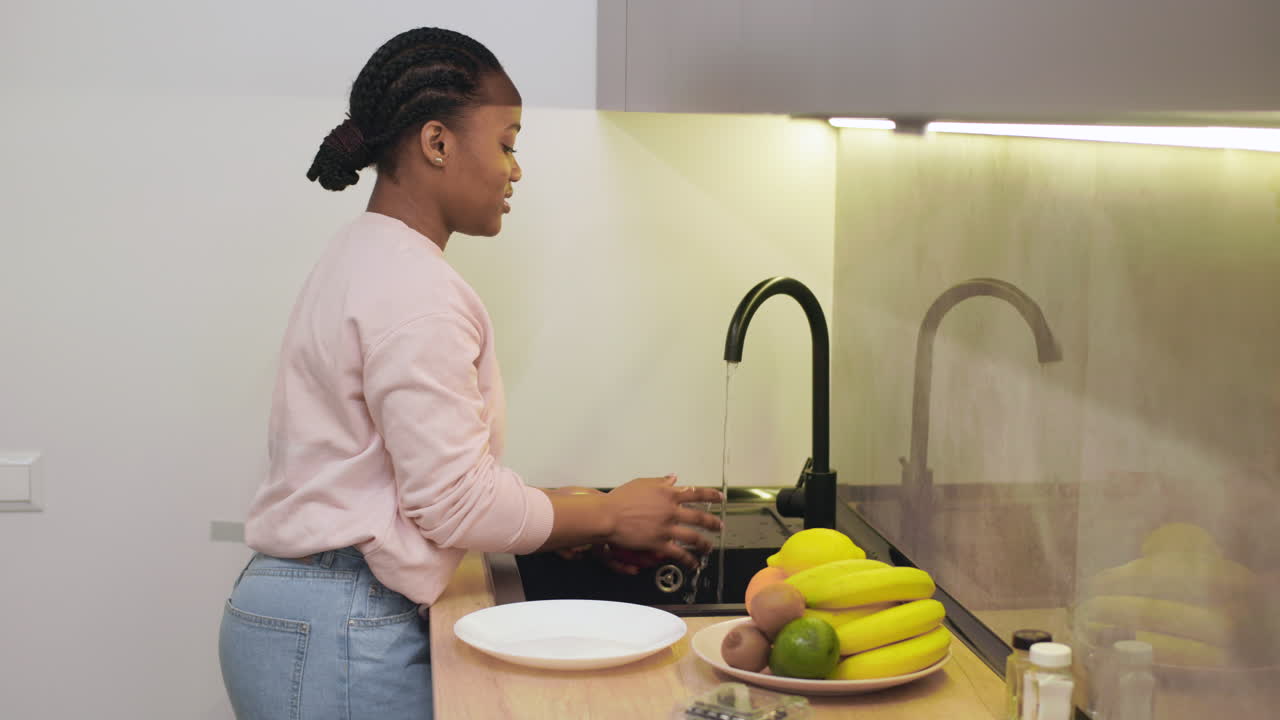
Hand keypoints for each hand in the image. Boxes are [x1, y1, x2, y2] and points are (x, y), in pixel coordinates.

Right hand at [601, 475, 722, 568]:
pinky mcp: (659, 543)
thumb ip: (660, 482)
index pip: (696, 492)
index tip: (719, 497)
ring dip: (705, 543)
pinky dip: (689, 560)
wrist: (607, 515)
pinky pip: (679, 553)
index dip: (711, 495)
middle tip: (719, 525)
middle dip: (713, 522)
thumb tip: (672, 478)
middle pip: (700, 517)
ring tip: (709, 547)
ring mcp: (666, 527)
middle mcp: (671, 510)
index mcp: (668, 493)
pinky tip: (694, 563)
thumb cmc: (619, 499)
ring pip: (694, 537)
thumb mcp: (641, 483)